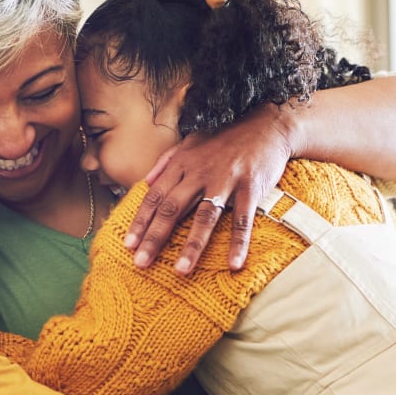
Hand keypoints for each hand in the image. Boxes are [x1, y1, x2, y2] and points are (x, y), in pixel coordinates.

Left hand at [125, 104, 293, 272]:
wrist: (266, 124)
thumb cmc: (226, 138)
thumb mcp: (191, 142)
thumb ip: (166, 161)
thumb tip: (145, 181)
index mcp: (182, 164)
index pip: (154, 196)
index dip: (140, 221)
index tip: (128, 244)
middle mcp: (199, 172)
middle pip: (172, 209)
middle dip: (155, 237)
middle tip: (141, 262)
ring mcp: (225, 180)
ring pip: (204, 216)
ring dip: (192, 245)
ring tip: (181, 270)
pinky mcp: (250, 187)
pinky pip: (242, 219)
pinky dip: (239, 242)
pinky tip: (234, 263)